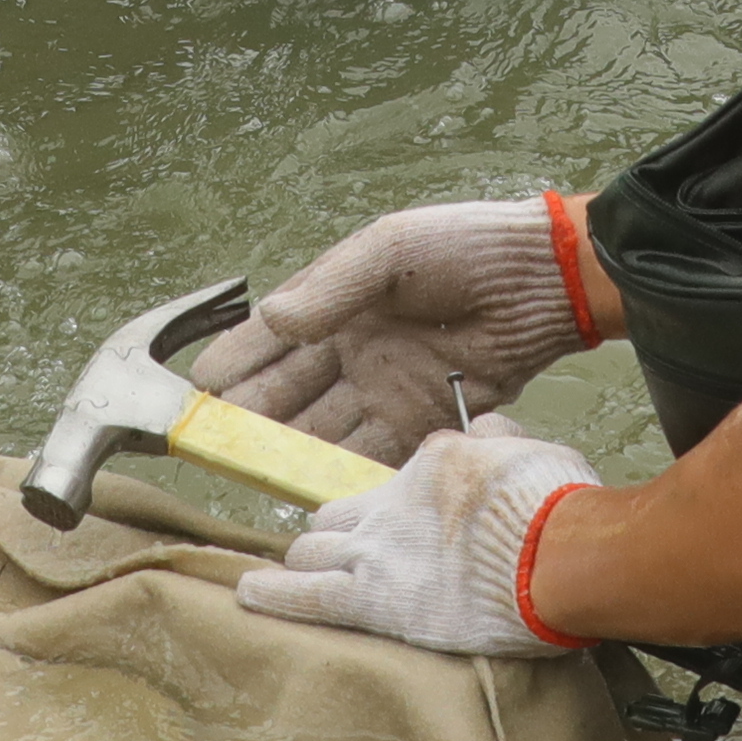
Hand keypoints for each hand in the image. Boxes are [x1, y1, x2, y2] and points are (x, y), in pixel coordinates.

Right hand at [188, 194, 612, 464]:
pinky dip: (347, 475)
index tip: (198, 397)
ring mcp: (384, 392)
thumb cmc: (464, 247)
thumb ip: (330, 287)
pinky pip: (375, 455)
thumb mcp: (389, 250)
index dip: (231, 368)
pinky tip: (319, 493)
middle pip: (286, 396)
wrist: (543, 280)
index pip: (266, 342)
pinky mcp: (422, 423)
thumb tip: (271, 317)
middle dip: (250, 424)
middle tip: (215, 453)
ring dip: (292, 457)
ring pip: (323, 433)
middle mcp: (350, 353)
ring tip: (258, 482)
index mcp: (333, 305)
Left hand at [234, 422, 601, 654]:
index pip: (393, 478)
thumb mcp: (536, 451)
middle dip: (331, 530)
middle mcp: (394, 501)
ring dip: (304, 561)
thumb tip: (486, 431)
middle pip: (337, 512)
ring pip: (312, 549)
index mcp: (433, 463)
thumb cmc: (560, 507)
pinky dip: (272, 595)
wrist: (559, 556)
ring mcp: (378, 549)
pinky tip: (247, 595)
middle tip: (333, 549)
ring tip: (286, 575)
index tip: (407, 522)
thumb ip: (500, 440)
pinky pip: (306, 596)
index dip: (396, 503)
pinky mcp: (373, 598)